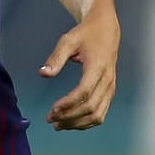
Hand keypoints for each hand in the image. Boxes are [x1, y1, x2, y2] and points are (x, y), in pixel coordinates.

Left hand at [40, 9, 119, 130]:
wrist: (106, 29)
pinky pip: (101, 113)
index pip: (84, 92)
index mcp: (97, 67)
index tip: (53, 109)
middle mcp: (107, 81)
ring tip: (59, 125)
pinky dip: (87, 122)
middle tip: (50, 119)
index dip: (68, 103)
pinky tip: (72, 122)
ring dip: (78, 123)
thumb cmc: (86, 34)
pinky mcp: (110, 92)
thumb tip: (43, 74)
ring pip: (98, 115)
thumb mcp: (68, 40)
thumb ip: (56, 57)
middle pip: (91, 107)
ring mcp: (111, 88)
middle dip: (70, 117)